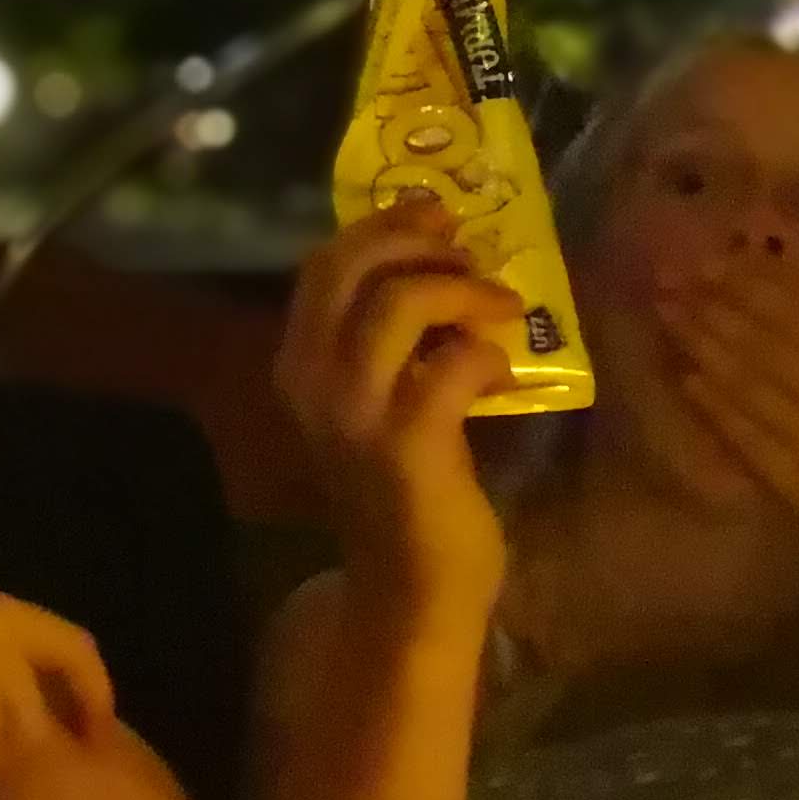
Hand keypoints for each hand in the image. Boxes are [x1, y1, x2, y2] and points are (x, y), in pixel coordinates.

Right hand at [273, 205, 518, 614]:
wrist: (410, 582)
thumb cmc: (401, 488)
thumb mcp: (376, 399)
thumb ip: (387, 342)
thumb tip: (438, 264)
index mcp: (298, 365)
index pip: (321, 264)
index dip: (379, 226)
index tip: (433, 217)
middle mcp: (312, 381)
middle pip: (348, 266)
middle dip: (414, 239)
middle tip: (465, 247)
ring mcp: (356, 411)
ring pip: (398, 302)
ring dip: (460, 290)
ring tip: (500, 306)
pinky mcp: (409, 441)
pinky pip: (453, 361)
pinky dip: (487, 354)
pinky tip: (500, 377)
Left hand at [660, 261, 798, 601]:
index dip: (755, 287)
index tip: (716, 260)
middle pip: (762, 348)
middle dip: (714, 310)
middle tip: (668, 280)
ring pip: (748, 390)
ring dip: (705, 352)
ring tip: (668, 319)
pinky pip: (753, 446)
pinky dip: (720, 414)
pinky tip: (690, 386)